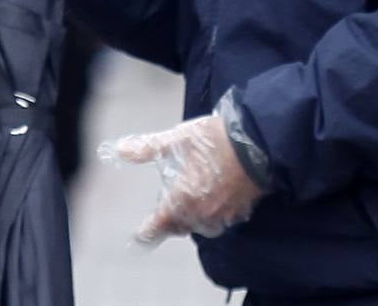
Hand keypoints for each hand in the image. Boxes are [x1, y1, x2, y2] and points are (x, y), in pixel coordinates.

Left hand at [108, 115, 263, 244]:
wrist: (259, 142)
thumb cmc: (214, 140)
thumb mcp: (175, 139)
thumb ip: (146, 148)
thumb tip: (118, 150)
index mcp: (182, 200)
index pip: (158, 225)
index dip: (146, 233)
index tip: (136, 238)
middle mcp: (201, 214)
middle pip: (178, 226)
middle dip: (168, 220)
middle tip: (162, 210)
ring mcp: (223, 216)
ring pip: (199, 225)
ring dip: (189, 217)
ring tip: (185, 200)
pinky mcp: (240, 212)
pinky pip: (218, 221)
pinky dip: (208, 214)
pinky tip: (209, 197)